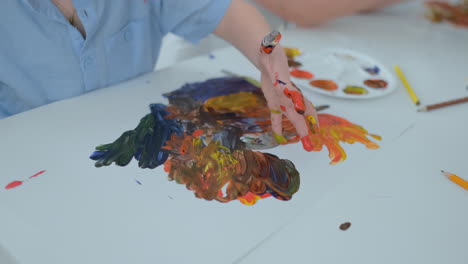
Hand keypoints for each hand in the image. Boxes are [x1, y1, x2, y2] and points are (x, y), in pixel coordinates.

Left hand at [258, 31, 318, 150]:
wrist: (267, 54)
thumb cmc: (271, 51)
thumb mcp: (270, 50)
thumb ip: (270, 48)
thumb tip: (269, 42)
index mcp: (288, 87)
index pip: (299, 106)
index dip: (304, 120)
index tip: (309, 133)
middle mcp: (289, 95)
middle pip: (301, 115)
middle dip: (307, 130)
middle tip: (312, 146)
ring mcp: (283, 99)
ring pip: (293, 117)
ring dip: (299, 130)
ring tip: (306, 144)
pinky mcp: (274, 100)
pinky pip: (277, 115)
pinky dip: (278, 125)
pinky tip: (279, 137)